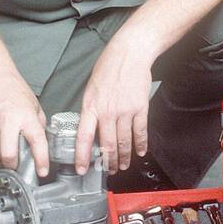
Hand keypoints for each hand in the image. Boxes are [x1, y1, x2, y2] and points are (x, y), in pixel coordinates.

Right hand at [0, 69, 48, 177]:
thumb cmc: (15, 90)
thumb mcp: (35, 106)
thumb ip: (39, 125)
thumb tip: (41, 142)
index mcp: (26, 116)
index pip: (36, 142)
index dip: (41, 160)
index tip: (42, 171)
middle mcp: (8, 122)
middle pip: (9, 156)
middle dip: (15, 166)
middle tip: (20, 165)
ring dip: (3, 161)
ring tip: (9, 156)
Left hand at [75, 41, 152, 174]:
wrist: (130, 53)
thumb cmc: (109, 67)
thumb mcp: (91, 88)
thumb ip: (90, 109)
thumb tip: (90, 128)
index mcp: (91, 106)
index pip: (83, 137)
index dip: (82, 156)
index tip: (82, 170)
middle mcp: (107, 111)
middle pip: (107, 144)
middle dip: (108, 162)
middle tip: (109, 171)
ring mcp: (125, 110)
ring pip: (123, 141)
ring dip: (124, 157)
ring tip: (124, 165)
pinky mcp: (140, 107)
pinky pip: (140, 131)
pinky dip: (140, 144)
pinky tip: (140, 152)